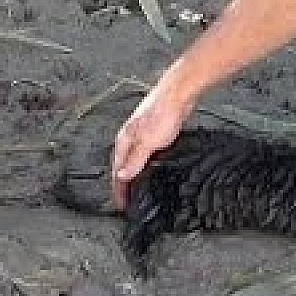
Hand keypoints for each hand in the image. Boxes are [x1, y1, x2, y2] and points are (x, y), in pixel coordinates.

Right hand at [111, 73, 196, 208]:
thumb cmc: (163, 111)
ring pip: (135, 157)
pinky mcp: (156, 129)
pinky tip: (154, 164)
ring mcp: (143, 132)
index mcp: (124, 140)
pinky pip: (147, 151)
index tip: (121, 204)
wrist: (179, 92)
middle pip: (123, 165)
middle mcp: (131, 136)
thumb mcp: (148, 142)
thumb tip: (122, 176)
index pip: (117, 171)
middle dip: (124, 182)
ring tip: (138, 185)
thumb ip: (136, 160)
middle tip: (128, 198)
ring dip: (135, 172)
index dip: (119, 189)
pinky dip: (147, 162)